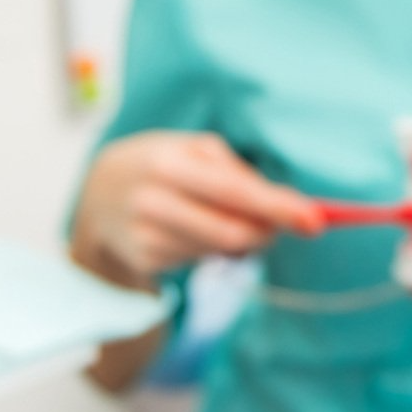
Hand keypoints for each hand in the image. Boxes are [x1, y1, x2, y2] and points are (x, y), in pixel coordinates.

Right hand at [69, 130, 321, 284]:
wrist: (96, 193)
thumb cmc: (163, 163)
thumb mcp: (195, 150)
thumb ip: (239, 174)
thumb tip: (285, 205)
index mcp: (169, 165)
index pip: (234, 193)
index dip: (277, 208)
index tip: (315, 220)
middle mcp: (152, 203)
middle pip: (232, 233)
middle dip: (268, 232)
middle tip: (282, 223)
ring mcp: (145, 237)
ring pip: (221, 251)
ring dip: (241, 239)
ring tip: (221, 215)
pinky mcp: (145, 261)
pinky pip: (202, 260)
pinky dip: (213, 248)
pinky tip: (193, 228)